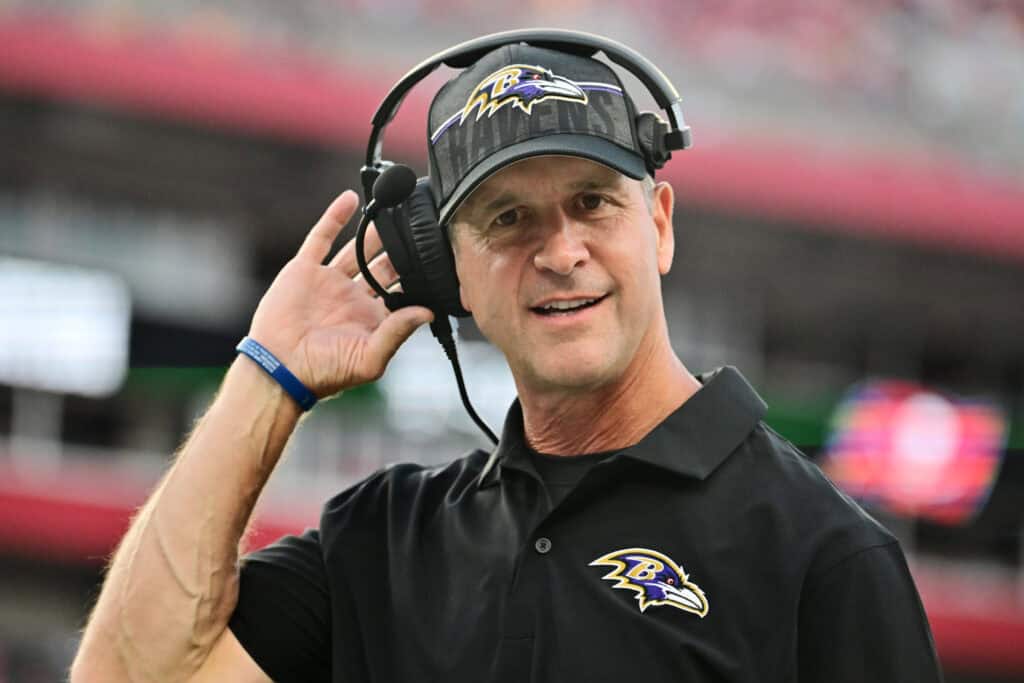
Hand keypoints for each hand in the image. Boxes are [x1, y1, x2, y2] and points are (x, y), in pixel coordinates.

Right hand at [247, 191, 432, 397]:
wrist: (279, 368)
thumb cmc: (325, 372)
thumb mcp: (369, 358)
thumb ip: (398, 332)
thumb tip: (428, 312)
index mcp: (373, 318)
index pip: (403, 291)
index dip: (418, 277)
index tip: (437, 257)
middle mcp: (354, 297)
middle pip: (384, 265)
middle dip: (402, 249)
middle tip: (420, 228)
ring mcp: (330, 281)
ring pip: (358, 249)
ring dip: (375, 231)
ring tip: (395, 211)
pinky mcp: (305, 270)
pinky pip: (322, 238)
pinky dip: (335, 217)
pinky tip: (351, 199)